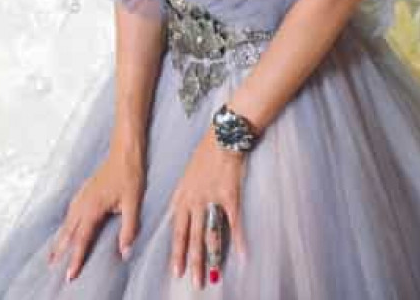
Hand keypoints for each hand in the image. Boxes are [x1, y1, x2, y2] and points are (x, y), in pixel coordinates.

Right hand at [48, 142, 145, 282]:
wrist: (125, 152)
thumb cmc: (130, 175)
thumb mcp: (134, 203)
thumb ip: (129, 229)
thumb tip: (124, 252)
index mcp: (93, 207)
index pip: (82, 238)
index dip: (76, 258)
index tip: (70, 274)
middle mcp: (84, 202)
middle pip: (68, 231)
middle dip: (60, 249)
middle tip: (51, 266)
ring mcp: (83, 194)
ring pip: (67, 220)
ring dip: (60, 237)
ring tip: (53, 252)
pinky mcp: (85, 190)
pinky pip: (71, 210)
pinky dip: (66, 222)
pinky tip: (67, 226)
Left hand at [168, 128, 248, 288]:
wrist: (222, 138)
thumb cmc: (205, 155)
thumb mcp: (187, 176)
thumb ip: (185, 197)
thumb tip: (182, 216)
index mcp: (182, 196)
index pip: (177, 229)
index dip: (177, 251)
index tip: (176, 269)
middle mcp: (194, 200)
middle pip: (192, 237)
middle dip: (192, 262)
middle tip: (193, 281)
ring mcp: (211, 199)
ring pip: (210, 234)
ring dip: (211, 258)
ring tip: (212, 277)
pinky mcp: (229, 196)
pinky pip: (234, 223)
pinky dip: (239, 240)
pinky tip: (243, 256)